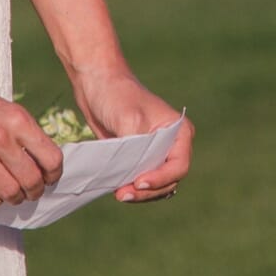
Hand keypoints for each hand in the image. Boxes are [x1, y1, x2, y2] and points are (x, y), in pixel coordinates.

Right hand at [0, 72, 64, 206]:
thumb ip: (18, 131)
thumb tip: (34, 158)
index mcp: (16, 119)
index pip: (51, 159)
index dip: (53, 175)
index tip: (49, 178)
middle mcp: (1, 139)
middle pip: (33, 181)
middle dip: (35, 190)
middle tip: (30, 191)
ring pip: (11, 194)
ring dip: (14, 198)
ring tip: (10, 194)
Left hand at [69, 64, 193, 204]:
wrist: (95, 82)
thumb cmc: (116, 95)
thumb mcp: (130, 121)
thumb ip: (138, 150)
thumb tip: (137, 179)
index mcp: (180, 132)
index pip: (178, 166)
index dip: (160, 178)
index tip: (138, 183)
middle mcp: (172, 144)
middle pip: (168, 179)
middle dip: (147, 190)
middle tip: (122, 194)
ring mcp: (156, 152)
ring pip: (156, 184)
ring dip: (140, 193)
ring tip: (119, 194)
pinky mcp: (139, 157)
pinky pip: (142, 180)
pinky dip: (132, 187)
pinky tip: (117, 187)